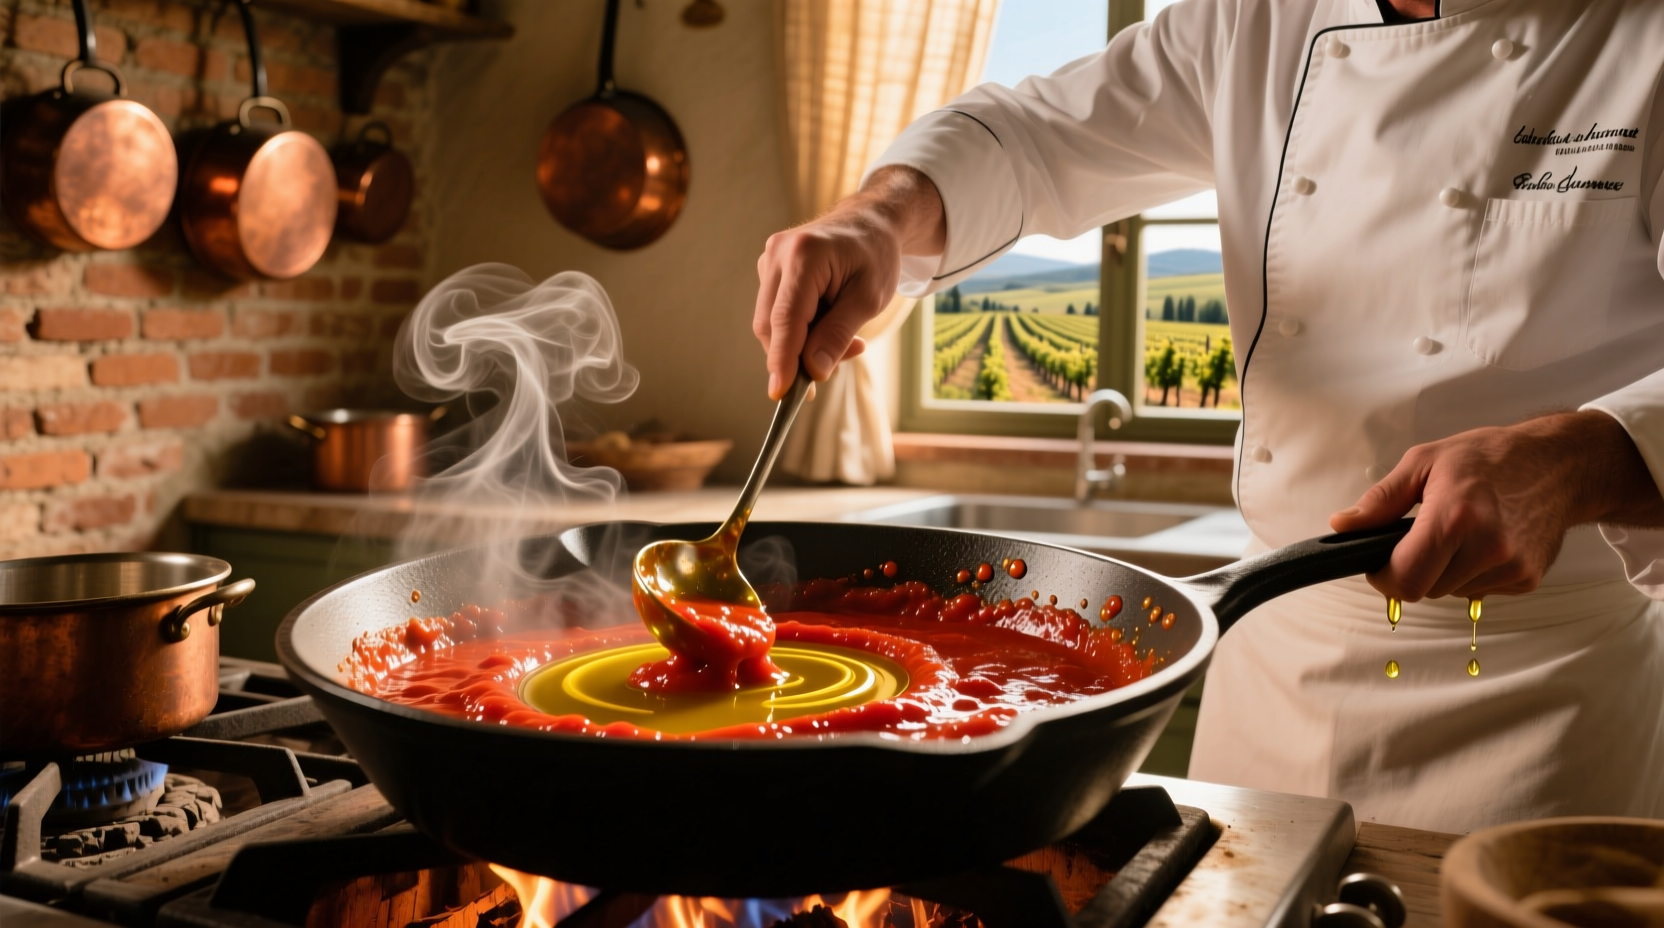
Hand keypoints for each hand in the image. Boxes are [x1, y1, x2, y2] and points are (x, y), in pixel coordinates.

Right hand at [753, 166, 945, 398]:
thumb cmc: (875, 256)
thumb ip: (839, 334)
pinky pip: (776, 313)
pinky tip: (829, 323)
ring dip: (800, 344)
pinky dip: (798, 330)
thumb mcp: (868, 299)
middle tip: (833, 367)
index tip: (780, 393)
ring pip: (771, 323)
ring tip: (846, 341)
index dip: (781, 360)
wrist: (871, 222)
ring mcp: (769, 261)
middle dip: (796, 356)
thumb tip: (814, 371)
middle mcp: (777, 254)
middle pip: (771, 325)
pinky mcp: (769, 271)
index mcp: (803, 255)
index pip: (785, 319)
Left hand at [1329, 411, 1663, 600]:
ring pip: (1450, 592)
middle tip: (1424, 534)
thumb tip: (1343, 526)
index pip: (1405, 579)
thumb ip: (1381, 500)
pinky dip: (1472, 572)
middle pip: (1424, 589)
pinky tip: (1484, 541)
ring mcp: (1512, 567)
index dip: (1383, 576)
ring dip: (1444, 570)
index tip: (1380, 561)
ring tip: (1460, 531)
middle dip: (1413, 568)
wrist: (1558, 465)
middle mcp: (1488, 547)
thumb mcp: (1424, 462)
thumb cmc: (1491, 457)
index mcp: (1455, 517)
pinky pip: (1479, 589)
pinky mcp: (1528, 579)